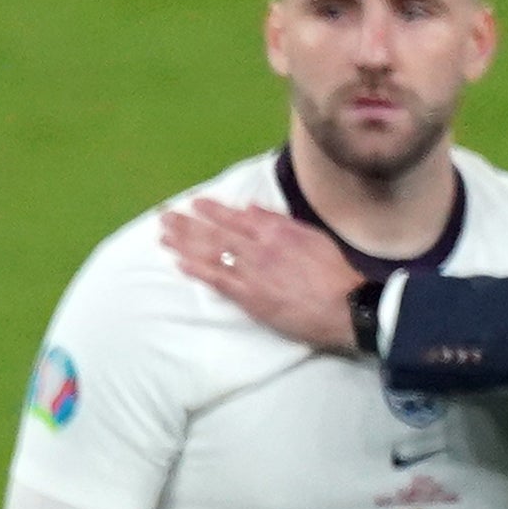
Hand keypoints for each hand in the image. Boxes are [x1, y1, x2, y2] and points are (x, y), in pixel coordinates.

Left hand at [157, 196, 371, 354]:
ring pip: (211, 252)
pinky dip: (197, 270)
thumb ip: (279, 221)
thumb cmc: (335, 272)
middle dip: (188, 224)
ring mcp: (251, 271)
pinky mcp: (249, 296)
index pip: (235, 216)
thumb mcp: (311, 236)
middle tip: (165, 216)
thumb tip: (251, 208)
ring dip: (184, 243)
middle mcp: (258, 246)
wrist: (344, 305)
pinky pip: (217, 279)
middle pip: (216, 232)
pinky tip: (179, 263)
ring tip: (163, 236)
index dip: (212, 210)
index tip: (194, 203)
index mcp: (275, 230)